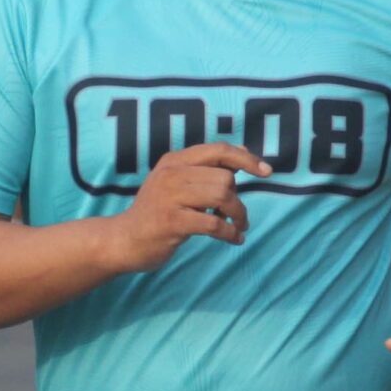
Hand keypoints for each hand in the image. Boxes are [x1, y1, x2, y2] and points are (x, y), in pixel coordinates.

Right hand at [104, 143, 272, 272]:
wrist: (124, 240)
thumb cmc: (156, 212)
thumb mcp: (175, 182)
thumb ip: (205, 168)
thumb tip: (243, 152)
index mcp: (174, 160)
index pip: (218, 150)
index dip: (246, 159)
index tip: (267, 171)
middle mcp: (171, 173)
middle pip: (224, 178)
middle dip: (238, 199)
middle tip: (236, 215)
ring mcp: (170, 197)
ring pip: (222, 197)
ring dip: (238, 215)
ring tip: (238, 227)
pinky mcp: (172, 222)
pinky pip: (214, 224)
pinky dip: (230, 233)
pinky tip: (234, 239)